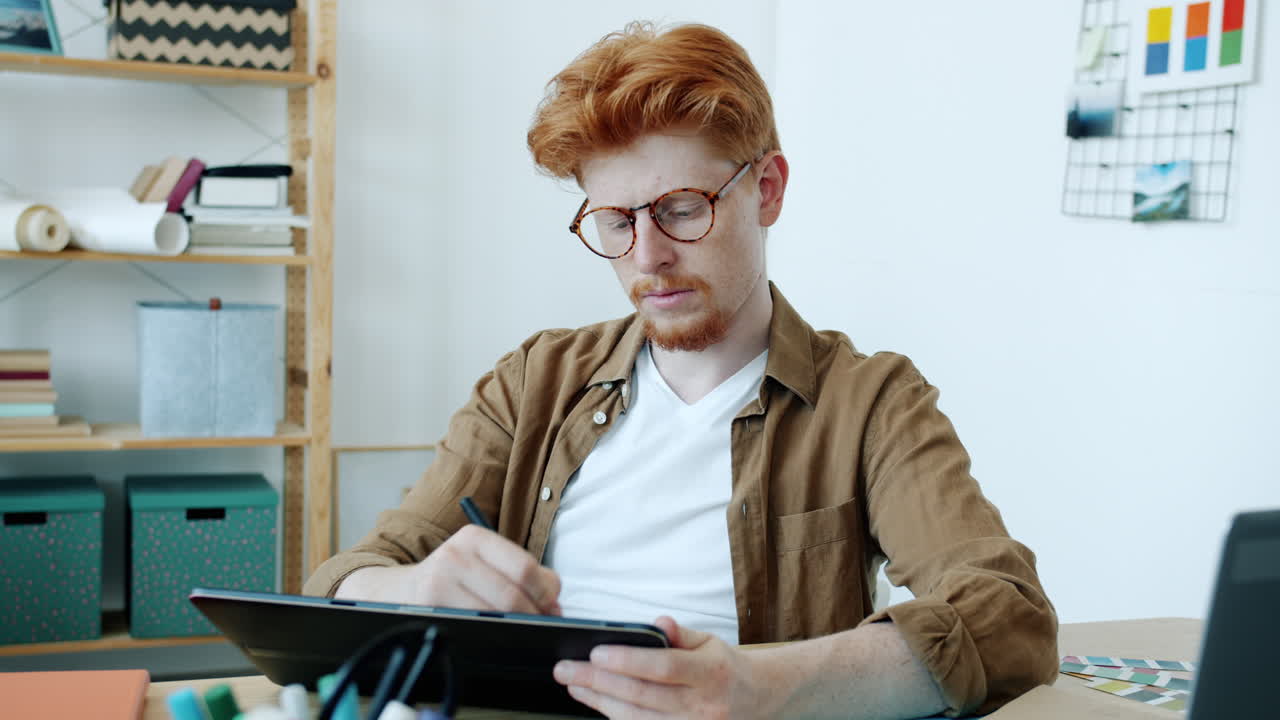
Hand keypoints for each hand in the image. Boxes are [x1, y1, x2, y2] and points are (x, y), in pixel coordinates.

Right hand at [337, 525, 561, 614]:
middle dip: (535, 614)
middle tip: (541, 624)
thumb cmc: (452, 579)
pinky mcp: (430, 605)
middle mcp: (456, 553)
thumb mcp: (483, 563)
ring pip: (496, 613)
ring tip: (522, 630)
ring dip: (517, 627)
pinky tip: (496, 635)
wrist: (397, 592)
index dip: (545, 593)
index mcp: (475, 537)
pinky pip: (475, 625)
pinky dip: (493, 634)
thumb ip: (523, 574)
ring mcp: (440, 579)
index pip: (525, 567)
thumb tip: (555, 601)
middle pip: (512, 593)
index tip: (552, 606)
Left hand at [553, 616, 771, 718]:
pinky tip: (597, 704)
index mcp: (712, 673)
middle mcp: (703, 706)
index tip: (596, 653)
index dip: (628, 661)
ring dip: (600, 703)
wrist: (755, 701)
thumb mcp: (708, 642)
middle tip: (567, 670)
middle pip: (642, 696)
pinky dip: (617, 718)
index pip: (664, 666)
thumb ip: (680, 634)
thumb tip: (658, 622)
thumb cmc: (724, 667)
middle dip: (598, 682)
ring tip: (574, 686)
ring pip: (637, 719)